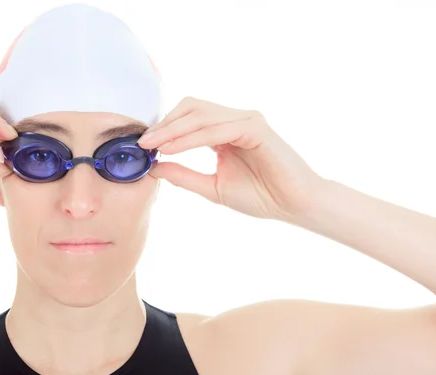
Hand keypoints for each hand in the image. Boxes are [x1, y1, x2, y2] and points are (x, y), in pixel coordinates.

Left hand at [137, 96, 326, 220]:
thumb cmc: (261, 196)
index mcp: (224, 131)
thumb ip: (184, 176)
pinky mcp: (256, 128)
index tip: (142, 144)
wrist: (293, 206)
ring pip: (200, 115)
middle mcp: (234, 120)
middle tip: (142, 142)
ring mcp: (246, 120)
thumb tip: (153, 168)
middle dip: (164, 124)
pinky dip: (191, 138)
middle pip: (191, 108)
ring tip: (151, 145)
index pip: (188, 118)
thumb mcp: (212, 187)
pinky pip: (216, 129)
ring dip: (172, 130)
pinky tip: (172, 150)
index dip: (164, 128)